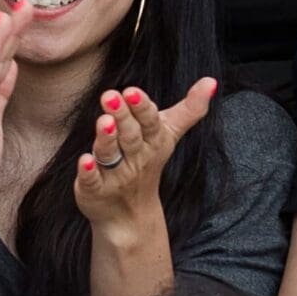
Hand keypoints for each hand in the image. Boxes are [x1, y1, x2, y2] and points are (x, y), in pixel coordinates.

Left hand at [74, 77, 216, 228]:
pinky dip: (88, 172)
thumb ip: (189, 109)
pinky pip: (92, 181)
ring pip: (110, 155)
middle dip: (122, 116)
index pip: (150, 123)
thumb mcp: (168, 135)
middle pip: (130, 136)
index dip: (141, 107)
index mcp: (153, 142)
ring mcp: (115, 176)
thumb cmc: (146, 163)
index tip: (131, 91)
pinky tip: (84, 160)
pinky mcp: (95, 190)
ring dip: (106, 139)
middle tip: (110, 95)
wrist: (130, 215)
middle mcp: (135, 158)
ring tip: (103, 121)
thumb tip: (212, 81)